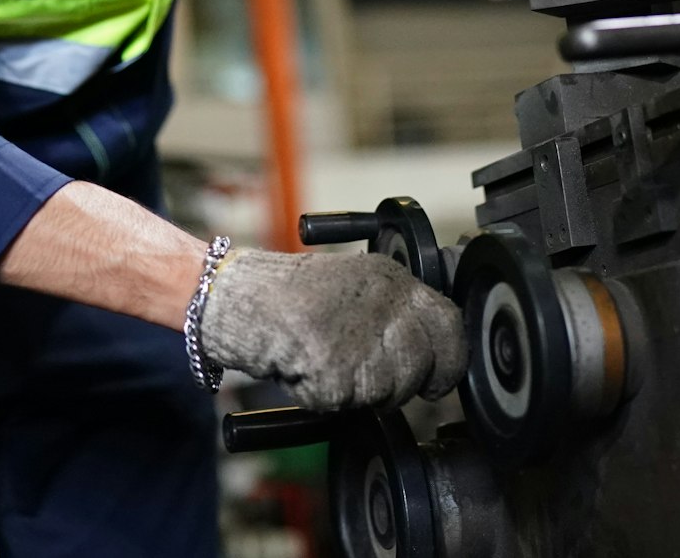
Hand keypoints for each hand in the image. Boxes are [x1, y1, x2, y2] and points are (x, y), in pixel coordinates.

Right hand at [198, 249, 464, 410]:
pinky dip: (320, 397)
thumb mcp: (350, 282)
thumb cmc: (283, 295)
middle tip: (366, 377)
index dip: (449, 359)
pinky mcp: (331, 366)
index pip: (448, 323)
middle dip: (401, 385)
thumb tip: (431, 351)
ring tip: (323, 362)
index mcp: (388, 277)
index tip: (437, 378)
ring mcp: (357, 333)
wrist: (229, 295)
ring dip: (357, 392)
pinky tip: (301, 369)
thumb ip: (392, 310)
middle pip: (422, 366)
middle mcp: (380, 300)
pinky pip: (342, 403)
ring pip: (388, 391)